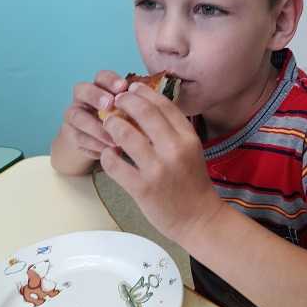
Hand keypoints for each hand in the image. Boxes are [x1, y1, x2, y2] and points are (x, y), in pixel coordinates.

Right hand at [59, 70, 127, 159]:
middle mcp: (83, 98)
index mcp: (100, 87)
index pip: (101, 77)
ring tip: (114, 139)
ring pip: (77, 117)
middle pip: (81, 90)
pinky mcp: (71, 135)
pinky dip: (94, 145)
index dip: (110, 80)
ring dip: (96, 128)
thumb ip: (134, 107)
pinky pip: (78, 138)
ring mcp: (74, 116)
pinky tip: (109, 151)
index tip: (123, 86)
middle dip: (95, 96)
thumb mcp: (127, 113)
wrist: (95, 144)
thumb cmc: (118, 123)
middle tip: (109, 104)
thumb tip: (152, 108)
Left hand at [100, 82, 222, 244]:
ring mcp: (158, 169)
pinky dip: (107, 156)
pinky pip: (115, 165)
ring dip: (112, 125)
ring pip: (126, 135)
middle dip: (125, 102)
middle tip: (114, 101)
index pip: (163, 104)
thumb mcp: (190, 150)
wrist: (199, 219)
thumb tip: (147, 106)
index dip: (144, 92)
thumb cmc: (192, 182)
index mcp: (188, 137)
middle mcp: (174, 149)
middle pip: (144, 113)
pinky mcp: (142, 188)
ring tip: (107, 124)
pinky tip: (107, 154)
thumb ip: (173, 130)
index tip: (131, 88)